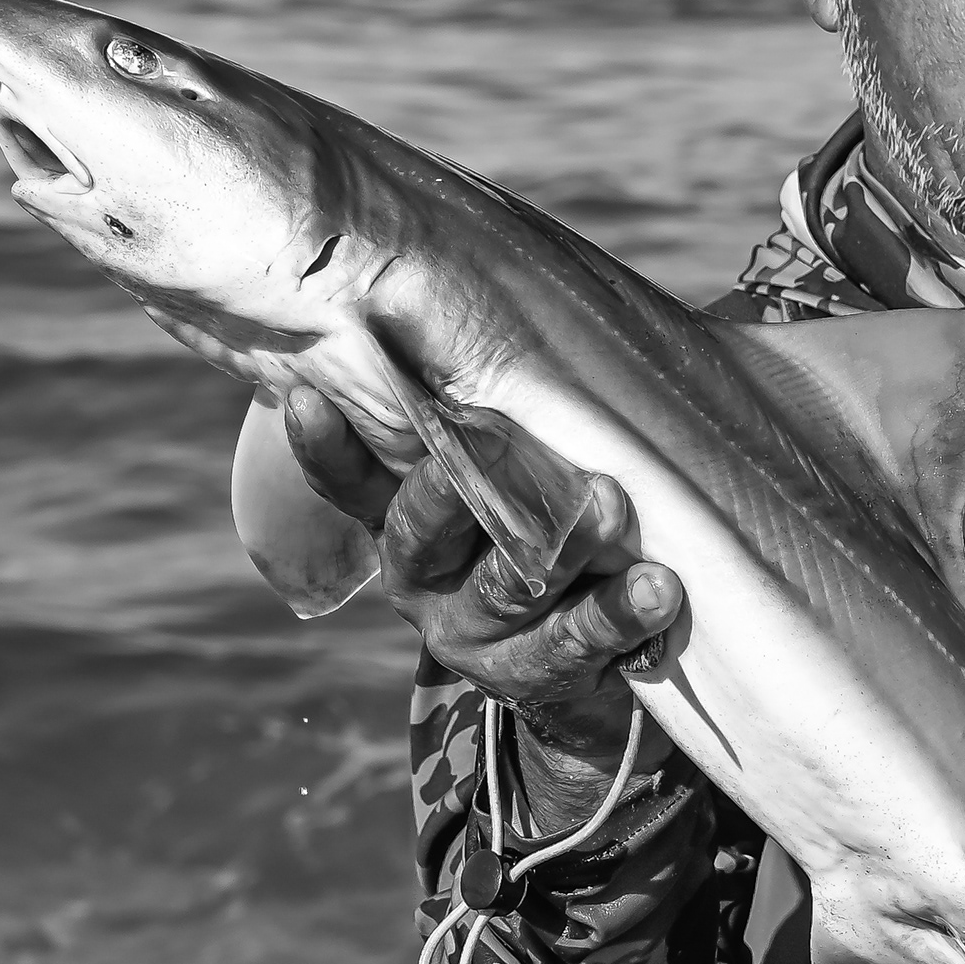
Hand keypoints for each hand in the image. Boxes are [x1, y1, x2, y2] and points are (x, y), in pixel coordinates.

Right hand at [279, 384, 680, 819]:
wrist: (584, 676)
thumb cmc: (548, 528)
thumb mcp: (511, 473)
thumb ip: (498, 406)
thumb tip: (498, 286)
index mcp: (399, 521)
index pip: (349, 481)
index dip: (324, 446)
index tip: (308, 395)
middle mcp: (422, 579)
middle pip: (420, 532)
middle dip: (449, 491)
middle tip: (479, 448)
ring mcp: (474, 635)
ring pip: (505, 586)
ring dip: (558, 543)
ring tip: (606, 500)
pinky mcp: (536, 677)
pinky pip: (577, 642)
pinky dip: (620, 612)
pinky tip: (657, 585)